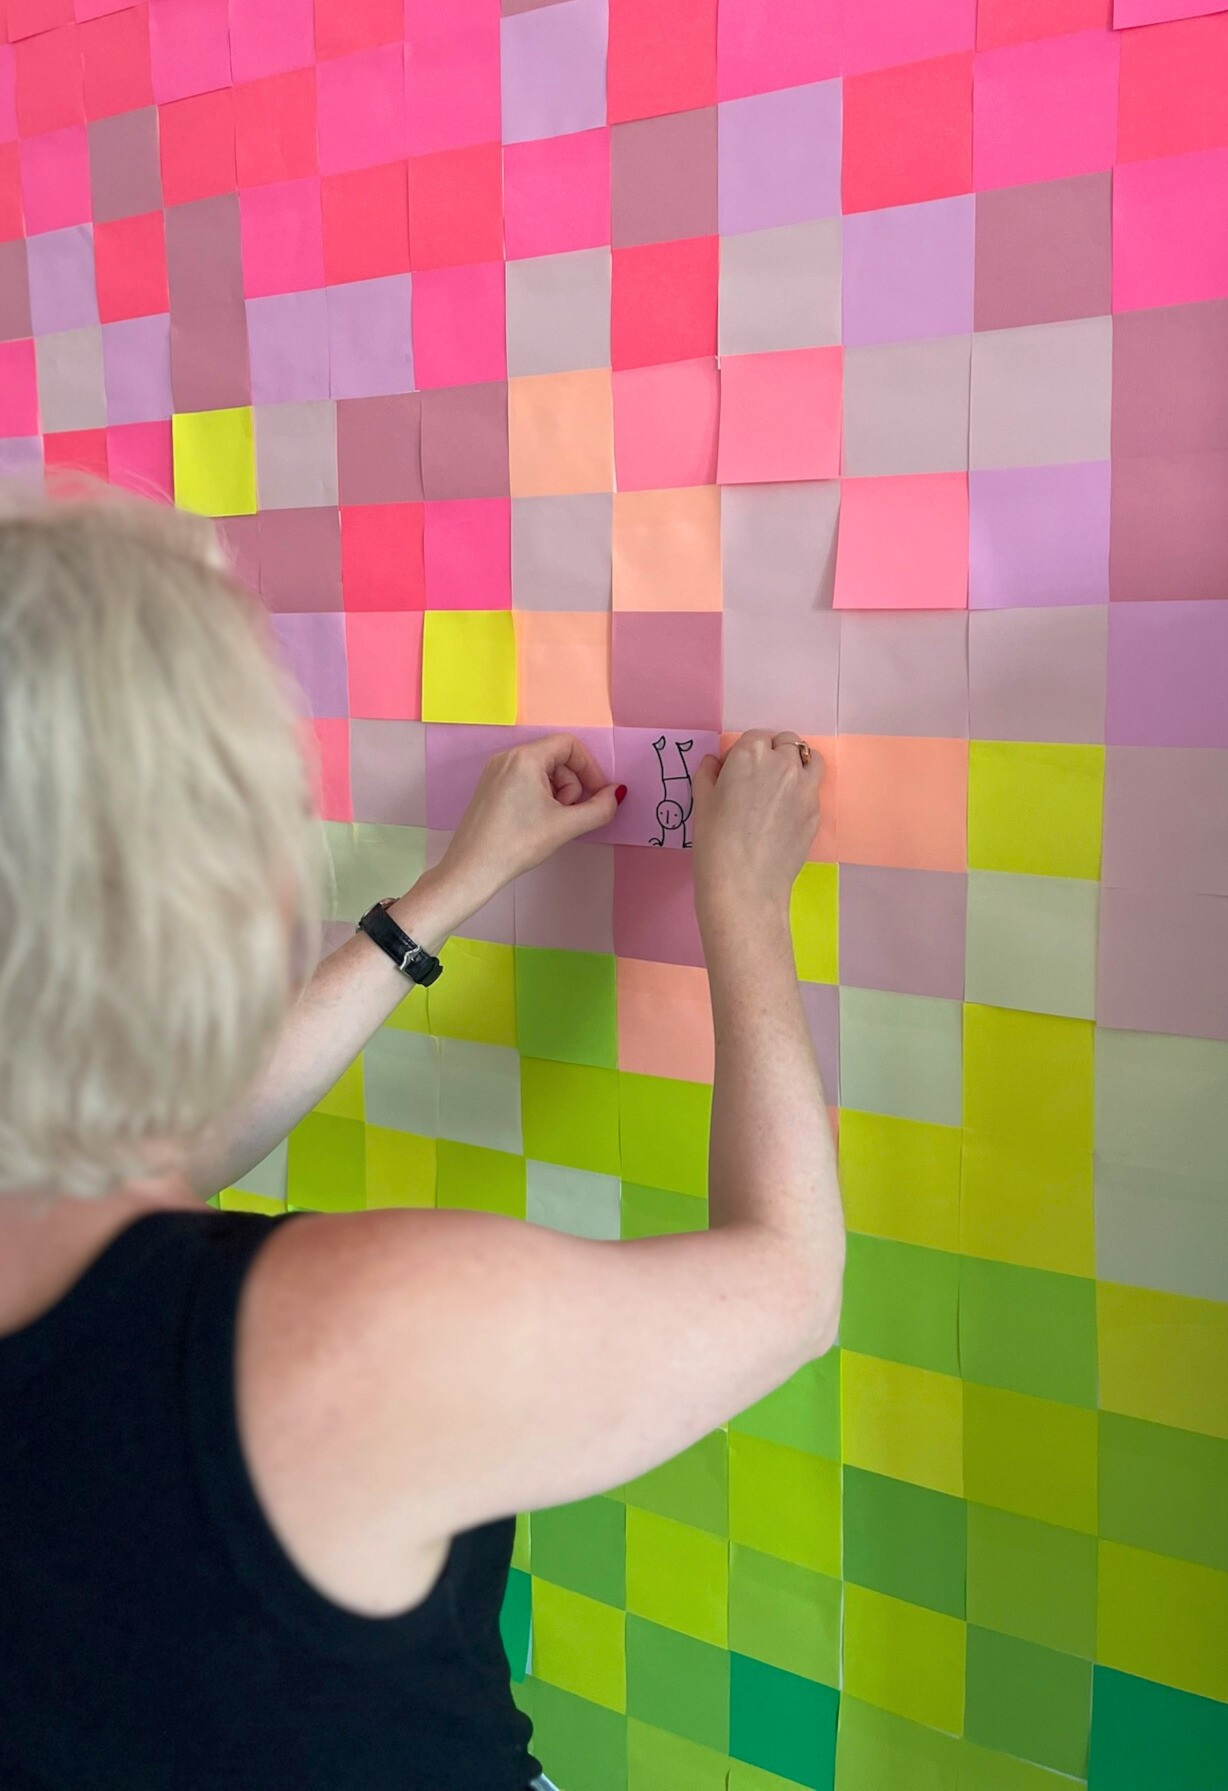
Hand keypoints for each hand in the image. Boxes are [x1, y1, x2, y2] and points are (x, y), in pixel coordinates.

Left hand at [432, 735, 619, 914]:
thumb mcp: (566, 826)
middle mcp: (507, 757)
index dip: (590, 768)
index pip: (569, 745)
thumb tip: (617, 794)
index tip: (596, 794)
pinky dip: (538, 797)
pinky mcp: (489, 787)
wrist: (472, 869)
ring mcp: (495, 772)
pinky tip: (535, 822)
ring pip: (541, 771)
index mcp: (525, 758)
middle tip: (568, 815)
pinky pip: (524, 780)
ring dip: (556, 793)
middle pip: (556, 758)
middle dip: (570, 785)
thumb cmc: (517, 844)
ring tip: (550, 822)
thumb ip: (599, 808)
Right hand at [692, 731, 822, 934]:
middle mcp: (783, 763)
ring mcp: (805, 787)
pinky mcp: (816, 811)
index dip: (743, 754)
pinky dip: (804, 793)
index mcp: (751, 754)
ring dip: (798, 765)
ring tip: (783, 787)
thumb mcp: (701, 803)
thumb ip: (708, 775)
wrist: (745, 884)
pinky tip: (787, 815)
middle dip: (774, 754)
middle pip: (786, 743)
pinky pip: (814, 790)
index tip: (734, 774)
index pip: (754, 738)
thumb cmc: (714, 842)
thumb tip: (714, 763)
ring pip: (811, 760)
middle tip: (758, 780)